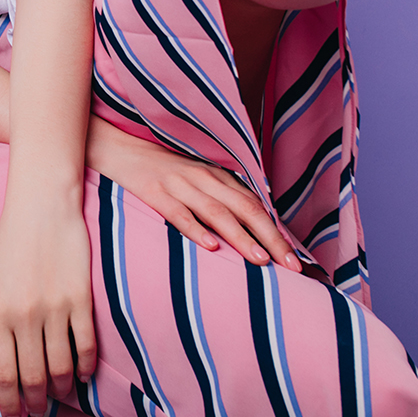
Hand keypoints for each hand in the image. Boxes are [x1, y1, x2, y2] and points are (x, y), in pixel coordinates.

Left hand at [0, 199, 96, 416]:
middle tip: (38, 411)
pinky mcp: (80, 297)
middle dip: (36, 403)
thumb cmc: (11, 241)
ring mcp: (55, 307)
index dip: (9, 402)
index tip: (14, 416)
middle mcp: (25, 315)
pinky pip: (86, 344)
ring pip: (61, 366)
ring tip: (60, 393)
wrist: (42, 204)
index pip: (2, 373)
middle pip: (34, 377)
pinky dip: (85, 365)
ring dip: (62, 389)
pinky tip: (82, 372)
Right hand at [87, 117, 301, 272]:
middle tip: (291, 267)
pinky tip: (211, 247)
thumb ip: (222, 199)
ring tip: (260, 260)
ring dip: (241, 236)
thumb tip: (252, 230)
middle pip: (245, 208)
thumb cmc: (164, 171)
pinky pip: (179, 213)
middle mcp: (204, 178)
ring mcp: (180, 185)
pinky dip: (196, 230)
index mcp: (217, 176)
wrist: (122, 149)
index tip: (296, 260)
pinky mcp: (156, 192)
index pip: (255, 205)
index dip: (277, 232)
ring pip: (217, 212)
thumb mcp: (198, 180)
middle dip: (271, 238)